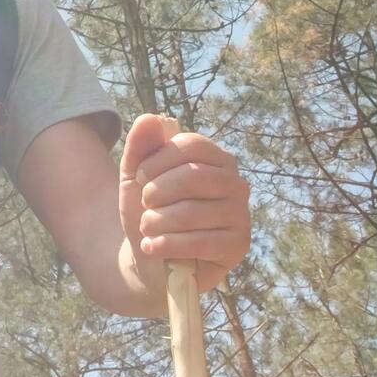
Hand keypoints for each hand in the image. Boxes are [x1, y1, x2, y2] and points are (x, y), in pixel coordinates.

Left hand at [119, 112, 250, 298]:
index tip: (139, 178)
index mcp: (216, 159)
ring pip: (192, 211)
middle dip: (156, 193)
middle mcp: (235, 183)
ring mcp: (240, 214)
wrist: (149, 258)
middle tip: (144, 206)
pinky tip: (153, 247)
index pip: (192, 145)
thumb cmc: (148, 211)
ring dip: (157, 222)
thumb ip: (140, 147)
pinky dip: (168, 245)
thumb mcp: (135, 177)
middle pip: (193, 176)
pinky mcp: (238, 245)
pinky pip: (200, 241)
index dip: (158, 160)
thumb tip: (150, 118)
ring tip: (147, 229)